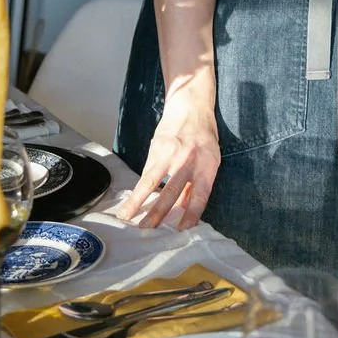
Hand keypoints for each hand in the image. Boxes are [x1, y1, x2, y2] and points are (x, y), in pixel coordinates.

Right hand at [115, 91, 220, 230]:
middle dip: (159, 212)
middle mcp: (189, 160)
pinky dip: (138, 188)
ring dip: (139, 201)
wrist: (191, 107)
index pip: (200, 195)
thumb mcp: (209, 161)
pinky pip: (146, 171)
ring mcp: (171, 153)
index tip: (182, 229)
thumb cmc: (203, 138)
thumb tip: (185, 211)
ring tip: (128, 217)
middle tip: (148, 230)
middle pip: (173, 190)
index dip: (192, 213)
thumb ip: (197, 186)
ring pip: (152, 181)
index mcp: (207, 166)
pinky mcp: (157, 148)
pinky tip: (130, 201)